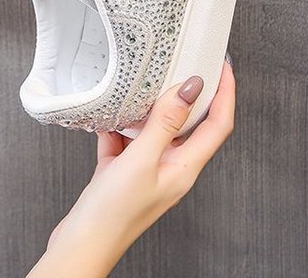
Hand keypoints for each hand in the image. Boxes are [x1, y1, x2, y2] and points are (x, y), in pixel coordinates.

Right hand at [28, 62, 235, 277]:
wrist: (81, 244)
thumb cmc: (113, 213)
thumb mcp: (142, 160)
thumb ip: (166, 122)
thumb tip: (192, 88)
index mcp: (184, 169)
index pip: (218, 125)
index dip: (225, 94)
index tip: (223, 66)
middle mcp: (170, 168)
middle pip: (189, 125)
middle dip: (190, 94)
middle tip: (186, 64)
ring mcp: (146, 171)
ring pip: (155, 130)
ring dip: (149, 108)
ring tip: (144, 84)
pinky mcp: (122, 172)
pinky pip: (125, 140)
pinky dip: (118, 126)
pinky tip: (108, 116)